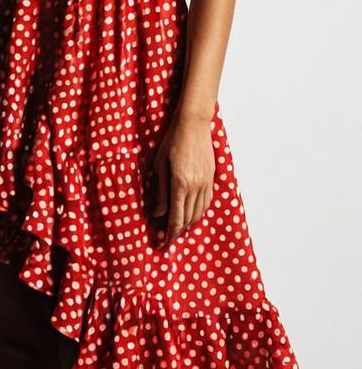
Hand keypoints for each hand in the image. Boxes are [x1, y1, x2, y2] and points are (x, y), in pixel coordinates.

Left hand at [151, 110, 215, 247]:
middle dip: (179, 231)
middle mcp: (196, 187)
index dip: (171, 233)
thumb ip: (160, 191)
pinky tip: (193, 214)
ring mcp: (206, 183)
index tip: (164, 242)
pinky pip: (207, 202)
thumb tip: (157, 213)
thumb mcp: (159, 165)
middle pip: (189, 218)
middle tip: (169, 238)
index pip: (176, 217)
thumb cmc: (172, 142)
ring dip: (189, 223)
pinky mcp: (211, 178)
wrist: (193, 125)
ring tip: (179, 228)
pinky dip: (199, 212)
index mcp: (180, 184)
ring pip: (199, 212)